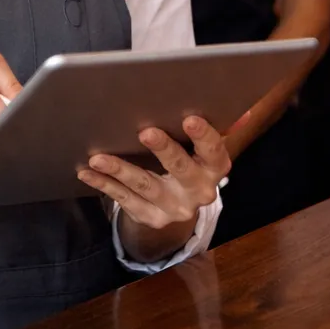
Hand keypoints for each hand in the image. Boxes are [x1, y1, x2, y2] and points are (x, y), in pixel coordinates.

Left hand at [77, 116, 230, 232]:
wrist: (178, 204)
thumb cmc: (189, 161)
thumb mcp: (202, 148)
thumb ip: (214, 128)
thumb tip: (242, 111)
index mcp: (215, 168)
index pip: (214, 152)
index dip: (204, 137)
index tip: (190, 118)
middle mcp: (198, 192)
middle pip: (181, 169)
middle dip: (164, 150)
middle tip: (146, 132)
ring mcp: (174, 208)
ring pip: (146, 185)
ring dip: (121, 170)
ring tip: (98, 157)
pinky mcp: (151, 217)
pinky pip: (125, 200)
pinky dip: (105, 184)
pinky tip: (87, 172)